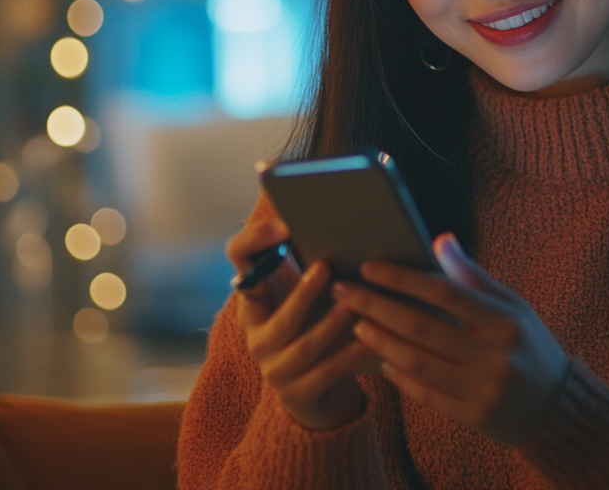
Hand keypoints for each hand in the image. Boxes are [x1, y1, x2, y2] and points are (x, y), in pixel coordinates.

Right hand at [226, 219, 370, 430]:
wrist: (316, 392)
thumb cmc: (312, 329)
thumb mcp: (301, 295)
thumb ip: (305, 262)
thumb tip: (326, 213)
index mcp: (254, 302)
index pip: (239, 260)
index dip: (256, 242)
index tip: (283, 226)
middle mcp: (257, 337)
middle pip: (277, 314)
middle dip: (302, 291)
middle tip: (326, 266)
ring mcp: (275, 370)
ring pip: (304, 346)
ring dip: (330, 323)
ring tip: (354, 304)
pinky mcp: (298, 395)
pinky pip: (326, 372)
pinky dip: (349, 354)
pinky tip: (369, 340)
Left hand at [331, 233, 569, 445]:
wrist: (557, 408)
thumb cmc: (530, 347)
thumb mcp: (513, 307)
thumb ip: (474, 277)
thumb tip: (440, 240)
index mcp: (505, 321)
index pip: (444, 293)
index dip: (402, 278)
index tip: (369, 267)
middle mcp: (495, 356)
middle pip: (421, 326)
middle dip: (376, 307)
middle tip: (344, 293)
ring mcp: (483, 390)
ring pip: (417, 362)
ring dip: (380, 341)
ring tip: (357, 324)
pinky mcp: (473, 418)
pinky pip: (425, 394)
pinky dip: (399, 375)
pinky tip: (381, 359)